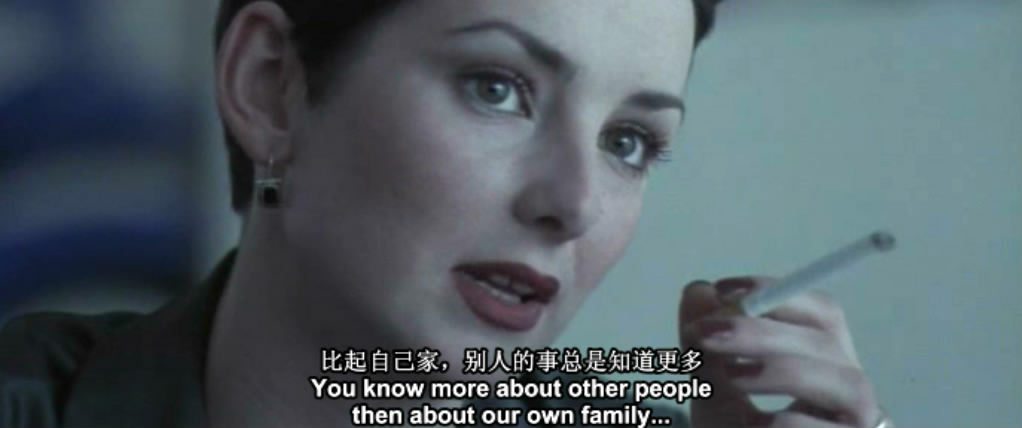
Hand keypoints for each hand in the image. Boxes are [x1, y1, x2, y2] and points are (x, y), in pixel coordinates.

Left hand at [679, 277, 887, 427]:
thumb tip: (696, 291)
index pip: (820, 310)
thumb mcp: (711, 385)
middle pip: (825, 341)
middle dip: (760, 330)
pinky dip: (789, 424)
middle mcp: (849, 388)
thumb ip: (704, 340)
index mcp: (824, 359)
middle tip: (704, 334)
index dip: (775, 292)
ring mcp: (858, 425)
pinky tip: (754, 425)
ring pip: (846, 382)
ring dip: (781, 371)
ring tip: (729, 377)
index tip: (721, 290)